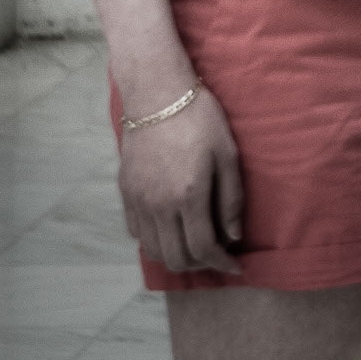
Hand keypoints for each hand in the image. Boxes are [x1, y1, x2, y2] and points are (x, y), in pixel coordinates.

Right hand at [116, 87, 244, 275]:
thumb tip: (233, 236)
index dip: (221, 263)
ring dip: (175, 255)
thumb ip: (231, 199)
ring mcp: (138, 200)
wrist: (157, 93)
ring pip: (152, 250)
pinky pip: (136, 232)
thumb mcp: (227, 154)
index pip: (203, 248)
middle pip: (175, 258)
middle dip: (200, 265)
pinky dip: (154, 240)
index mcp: (188, 196)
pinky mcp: (125, 192)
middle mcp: (158, 205)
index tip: (235, 266)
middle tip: (216, 256)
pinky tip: (170, 229)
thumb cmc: (200, 119)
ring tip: (194, 245)